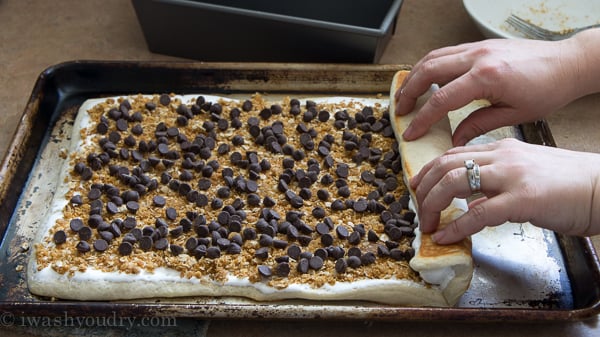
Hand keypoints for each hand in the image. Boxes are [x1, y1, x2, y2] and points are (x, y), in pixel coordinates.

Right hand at [394, 37, 585, 145]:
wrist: (568, 63)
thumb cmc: (548, 89)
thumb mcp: (514, 115)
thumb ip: (478, 125)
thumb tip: (455, 140)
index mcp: (487, 77)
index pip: (441, 100)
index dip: (422, 119)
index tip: (411, 132)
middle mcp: (478, 58)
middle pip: (428, 71)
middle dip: (408, 92)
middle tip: (399, 111)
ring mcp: (478, 48)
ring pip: (433, 57)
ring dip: (414, 76)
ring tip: (406, 95)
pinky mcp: (480, 46)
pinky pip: (446, 53)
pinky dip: (429, 66)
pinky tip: (426, 79)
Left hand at [411, 138, 599, 243]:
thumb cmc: (571, 184)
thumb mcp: (527, 174)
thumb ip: (498, 183)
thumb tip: (474, 201)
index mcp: (502, 150)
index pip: (454, 154)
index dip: (429, 171)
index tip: (418, 187)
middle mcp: (502, 157)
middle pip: (446, 165)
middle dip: (424, 188)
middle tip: (417, 208)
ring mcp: (512, 176)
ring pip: (454, 182)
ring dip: (433, 205)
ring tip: (427, 223)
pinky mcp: (523, 199)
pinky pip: (478, 213)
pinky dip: (456, 227)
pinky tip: (445, 237)